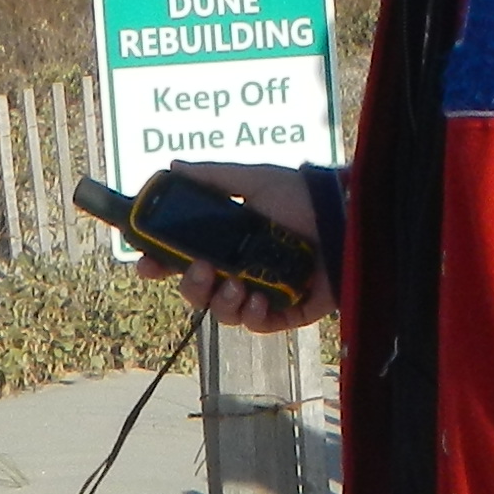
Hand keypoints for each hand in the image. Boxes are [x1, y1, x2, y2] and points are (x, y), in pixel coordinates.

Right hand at [154, 160, 337, 333]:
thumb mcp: (257, 181)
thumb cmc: (304, 199)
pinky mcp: (287, 312)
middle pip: (198, 291)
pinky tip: (260, 299)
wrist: (347, 219)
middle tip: (202, 268)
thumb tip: (174, 167)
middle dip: (192, 284)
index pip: (183, 258)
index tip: (146, 263)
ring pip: (223, 313)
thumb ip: (214, 179)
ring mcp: (263, 293)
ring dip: (221, 301)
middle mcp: (241, 269)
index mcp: (228, 242)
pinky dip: (254, 316)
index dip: (159, 264)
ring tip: (237, 284)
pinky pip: (257, 325)